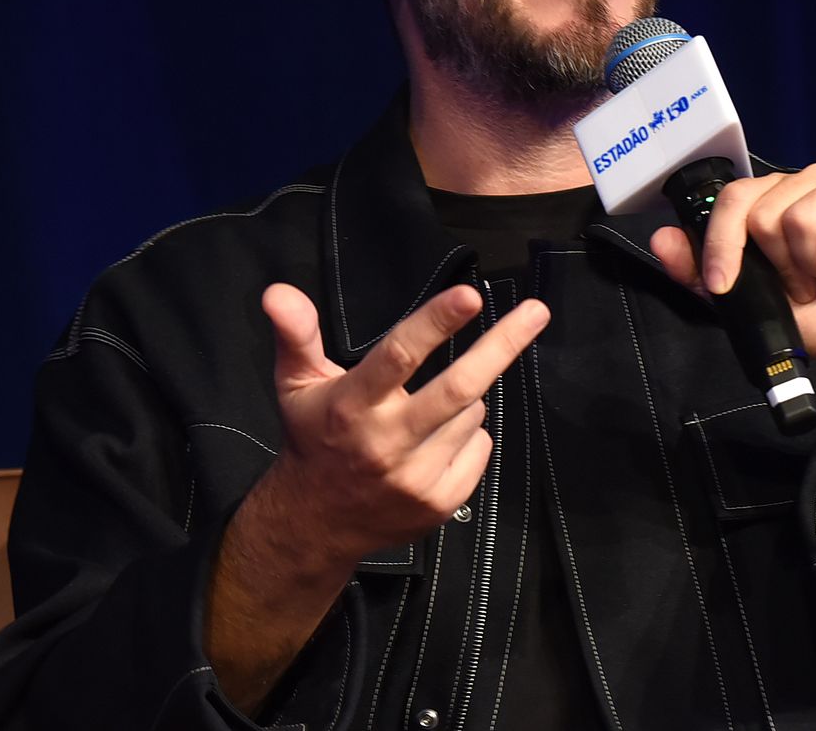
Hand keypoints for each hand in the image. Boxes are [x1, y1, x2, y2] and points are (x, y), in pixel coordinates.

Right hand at [259, 281, 548, 571]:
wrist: (315, 523)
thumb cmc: (313, 439)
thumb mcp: (295, 384)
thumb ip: (295, 334)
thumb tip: (279, 292)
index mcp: (352, 406)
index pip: (398, 356)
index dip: (436, 323)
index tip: (471, 295)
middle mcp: (386, 442)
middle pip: (458, 388)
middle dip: (502, 346)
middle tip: (536, 312)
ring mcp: (417, 477)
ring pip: (472, 414)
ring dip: (464, 400)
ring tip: (425, 411)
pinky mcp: (440, 502)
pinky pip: (480, 448)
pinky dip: (469, 436)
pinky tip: (434, 442)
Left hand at [648, 164, 815, 379]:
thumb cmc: (813, 315)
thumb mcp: (745, 299)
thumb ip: (701, 271)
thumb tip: (661, 238)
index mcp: (779, 195)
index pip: (734, 196)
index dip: (723, 242)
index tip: (725, 284)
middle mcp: (814, 180)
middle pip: (766, 211)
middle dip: (778, 263)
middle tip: (803, 282)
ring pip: (801, 216)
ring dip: (810, 263)